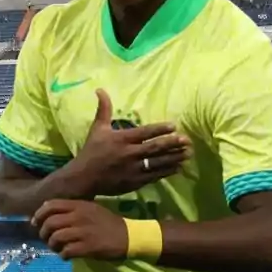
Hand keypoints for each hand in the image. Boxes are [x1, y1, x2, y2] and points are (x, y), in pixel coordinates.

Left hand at [32, 199, 128, 260]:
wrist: (128, 235)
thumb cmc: (108, 222)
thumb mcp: (90, 209)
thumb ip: (72, 209)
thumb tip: (49, 213)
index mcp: (78, 205)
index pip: (50, 206)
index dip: (39, 214)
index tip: (36, 223)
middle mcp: (78, 217)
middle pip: (49, 223)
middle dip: (43, 233)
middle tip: (47, 239)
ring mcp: (82, 232)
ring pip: (55, 238)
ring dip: (52, 245)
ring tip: (58, 248)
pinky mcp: (87, 247)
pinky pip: (66, 251)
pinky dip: (63, 255)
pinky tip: (67, 255)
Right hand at [68, 90, 190, 196]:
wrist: (84, 178)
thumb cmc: (92, 151)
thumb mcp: (98, 128)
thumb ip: (104, 109)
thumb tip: (101, 89)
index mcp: (121, 139)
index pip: (144, 133)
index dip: (159, 129)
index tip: (174, 126)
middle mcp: (129, 154)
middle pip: (154, 148)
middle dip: (172, 144)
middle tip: (187, 140)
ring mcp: (133, 170)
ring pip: (157, 163)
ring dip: (174, 158)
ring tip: (188, 153)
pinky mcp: (135, 182)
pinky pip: (154, 176)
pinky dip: (167, 172)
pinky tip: (178, 167)